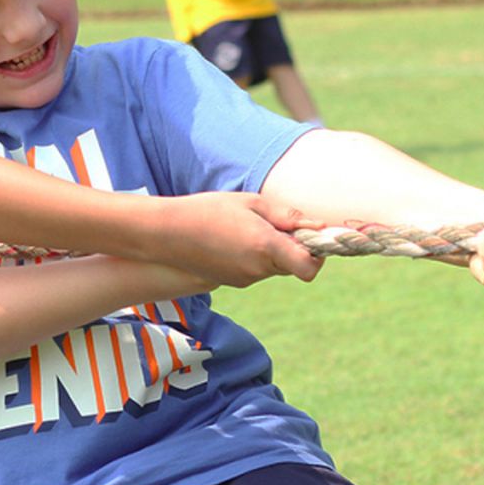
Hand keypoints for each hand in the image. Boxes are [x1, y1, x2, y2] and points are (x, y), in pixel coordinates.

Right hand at [165, 192, 323, 288]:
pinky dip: (254, 257)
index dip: (316, 254)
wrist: (166, 233)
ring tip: (246, 228)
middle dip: (293, 247)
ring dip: (271, 252)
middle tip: (274, 224)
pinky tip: (232, 239)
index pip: (310, 267)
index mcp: (266, 247)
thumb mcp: (250, 202)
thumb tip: (316, 226)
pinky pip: (256, 271)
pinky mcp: (232, 282)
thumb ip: (285, 215)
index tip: (307, 235)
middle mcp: (258, 269)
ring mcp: (245, 279)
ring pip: (274, 268)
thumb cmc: (209, 210)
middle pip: (294, 265)